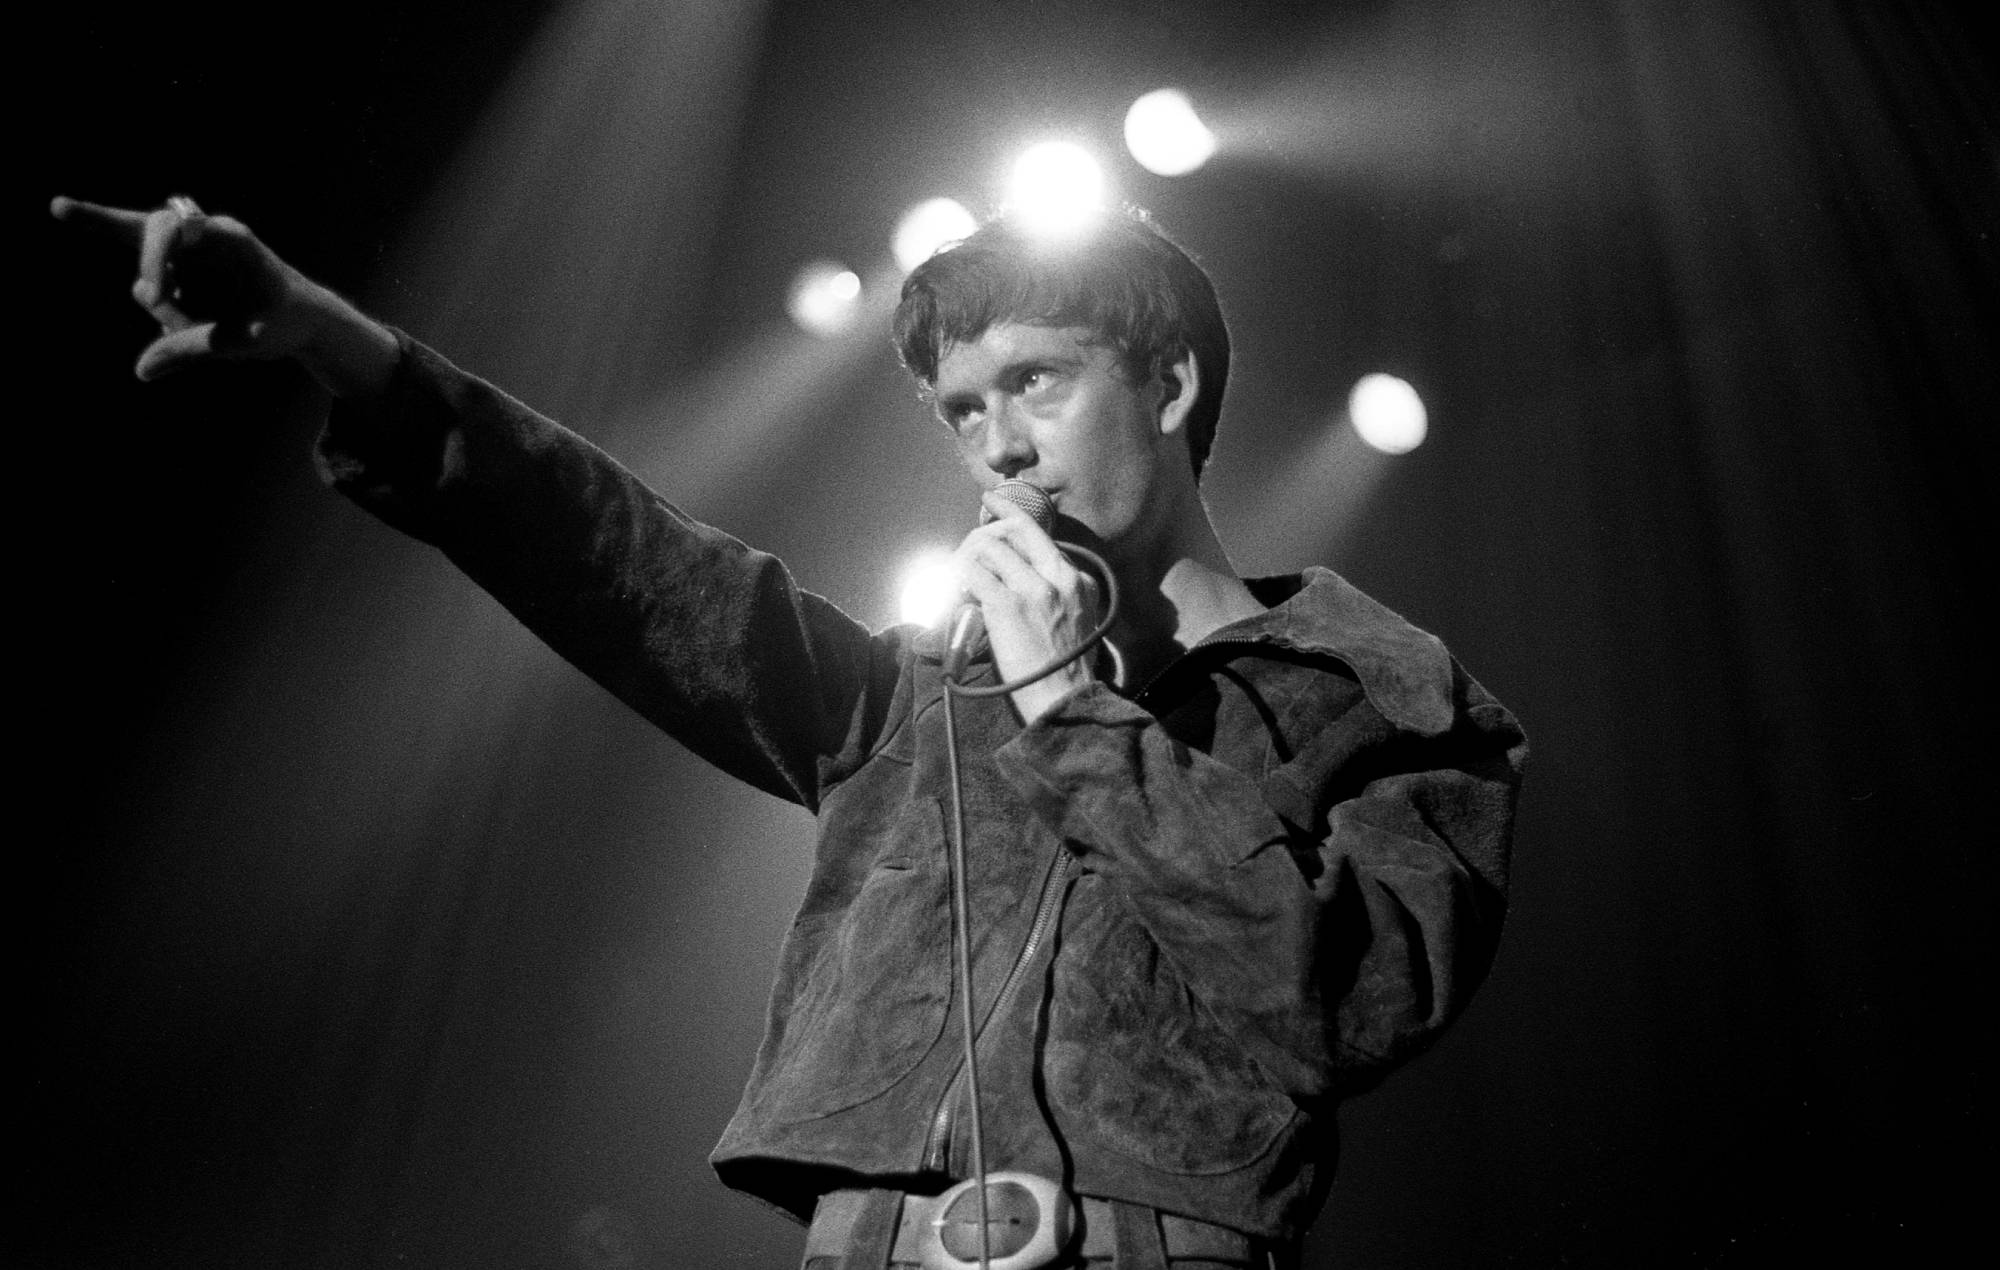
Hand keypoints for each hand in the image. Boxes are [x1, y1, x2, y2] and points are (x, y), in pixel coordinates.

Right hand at [49, 194, 397, 395]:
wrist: (310, 319)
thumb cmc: (288, 324)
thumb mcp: (247, 343)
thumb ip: (194, 350)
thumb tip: (143, 371)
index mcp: (235, 243)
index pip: (179, 231)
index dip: (159, 258)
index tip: (149, 292)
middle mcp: (210, 235)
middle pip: (153, 234)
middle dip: (152, 270)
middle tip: (150, 289)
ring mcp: (193, 248)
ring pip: (152, 272)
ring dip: (168, 309)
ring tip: (211, 332)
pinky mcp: (181, 264)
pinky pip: (140, 253)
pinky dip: (119, 246)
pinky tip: (62, 208)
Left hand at [954, 490, 1101, 723]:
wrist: (1065, 699)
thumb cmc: (1069, 670)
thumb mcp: (1082, 620)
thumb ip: (1062, 594)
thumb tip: (1028, 580)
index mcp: (1078, 580)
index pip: (1040, 535)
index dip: (1011, 516)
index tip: (996, 503)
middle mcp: (1057, 577)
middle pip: (1015, 530)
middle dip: (989, 524)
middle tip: (974, 525)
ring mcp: (1032, 589)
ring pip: (988, 548)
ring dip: (968, 557)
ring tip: (960, 576)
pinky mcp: (1006, 605)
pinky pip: (971, 574)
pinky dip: (957, 577)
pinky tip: (954, 589)